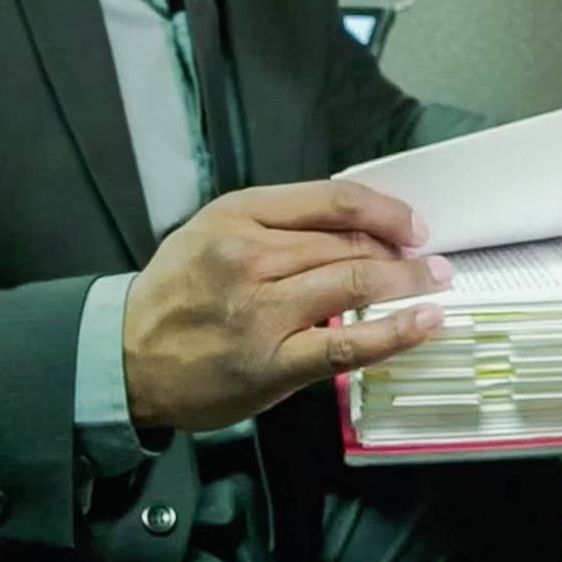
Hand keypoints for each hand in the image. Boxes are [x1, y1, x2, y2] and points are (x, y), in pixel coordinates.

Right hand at [120, 179, 451, 431]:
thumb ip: (276, 222)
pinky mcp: (271, 362)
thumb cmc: (175, 293)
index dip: (385, 209)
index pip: (331, 200)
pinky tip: (423, 322)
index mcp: (239, 214)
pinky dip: (394, 332)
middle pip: (349, 241)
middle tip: (433, 259)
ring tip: (436, 282)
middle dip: (402, 250)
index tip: (412, 223)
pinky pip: (346, 345)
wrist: (124, 355)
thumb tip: (353, 223)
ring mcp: (262, 311)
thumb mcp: (212, 230)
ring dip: (408, 282)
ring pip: (353, 283)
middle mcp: (250, 256)